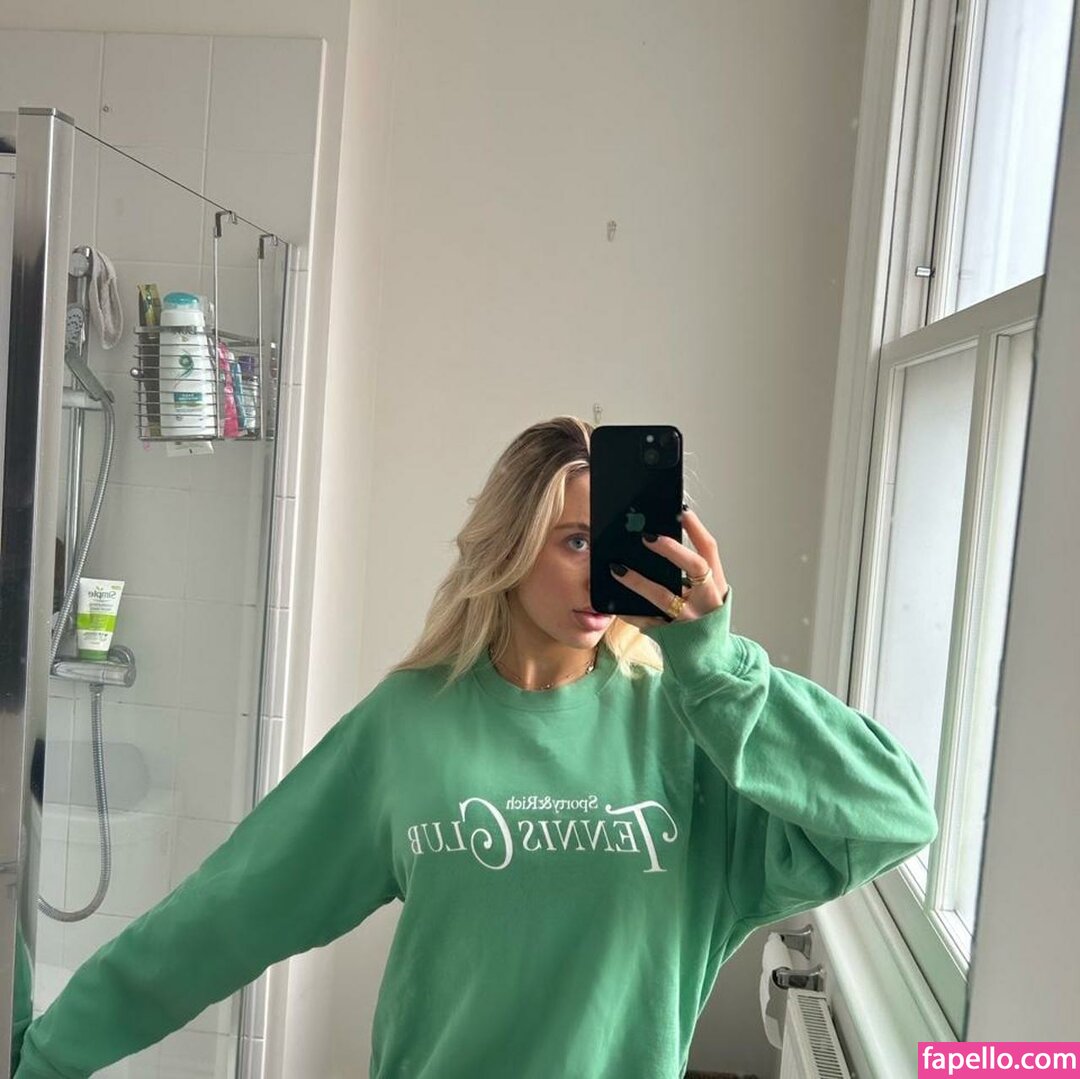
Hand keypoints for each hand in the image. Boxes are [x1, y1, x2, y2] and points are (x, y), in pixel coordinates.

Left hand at [610, 508, 729, 629]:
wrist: (711, 660)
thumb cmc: (704, 621)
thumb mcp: (706, 595)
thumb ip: (690, 575)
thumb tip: (657, 543)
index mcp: (717, 585)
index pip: (710, 550)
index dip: (696, 529)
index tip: (680, 511)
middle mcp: (707, 600)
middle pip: (695, 566)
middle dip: (671, 549)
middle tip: (646, 536)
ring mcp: (690, 619)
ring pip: (663, 596)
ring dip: (638, 581)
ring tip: (616, 568)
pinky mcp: (671, 635)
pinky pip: (645, 621)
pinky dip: (628, 611)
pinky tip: (612, 603)